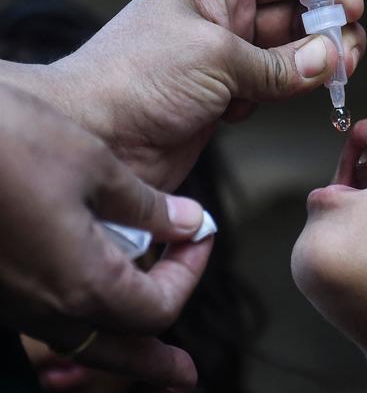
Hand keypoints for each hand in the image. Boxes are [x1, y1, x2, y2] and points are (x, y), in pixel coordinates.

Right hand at [0, 83, 211, 387]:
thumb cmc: (9, 145)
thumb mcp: (96, 167)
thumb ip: (148, 207)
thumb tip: (190, 222)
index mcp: (83, 283)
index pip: (159, 307)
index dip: (190, 272)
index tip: (200, 235)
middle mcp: (46, 306)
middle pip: (118, 348)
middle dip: (156, 361)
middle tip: (184, 376)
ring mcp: (14, 301)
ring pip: (79, 341)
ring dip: (120, 348)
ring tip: (147, 354)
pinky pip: (47, 321)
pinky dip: (81, 325)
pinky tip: (90, 304)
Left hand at [43, 0, 365, 189]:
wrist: (98, 138)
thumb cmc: (133, 78)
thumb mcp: (215, 57)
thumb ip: (277, 62)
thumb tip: (326, 58)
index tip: (349, 3)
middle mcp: (221, 18)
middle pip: (292, 11)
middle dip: (326, 26)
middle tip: (348, 47)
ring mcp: (226, 59)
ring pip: (287, 53)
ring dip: (314, 62)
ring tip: (336, 71)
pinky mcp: (226, 97)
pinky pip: (273, 87)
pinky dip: (289, 91)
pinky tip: (290, 95)